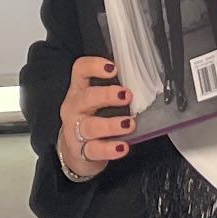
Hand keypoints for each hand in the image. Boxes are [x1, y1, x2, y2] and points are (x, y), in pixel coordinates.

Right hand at [57, 54, 134, 178]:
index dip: (94, 66)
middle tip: (127, 96)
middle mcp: (74, 107)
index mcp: (79, 90)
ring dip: (111, 124)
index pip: (80, 70)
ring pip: (91, 126)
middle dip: (107, 95)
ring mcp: (75, 130)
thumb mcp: (96, 102)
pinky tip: (123, 147)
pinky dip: (110, 149)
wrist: (74, 150)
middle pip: (87, 97)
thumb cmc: (91, 118)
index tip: (113, 68)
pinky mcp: (81, 151)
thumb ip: (112, 91)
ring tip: (129, 124)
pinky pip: (95, 150)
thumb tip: (142, 83)